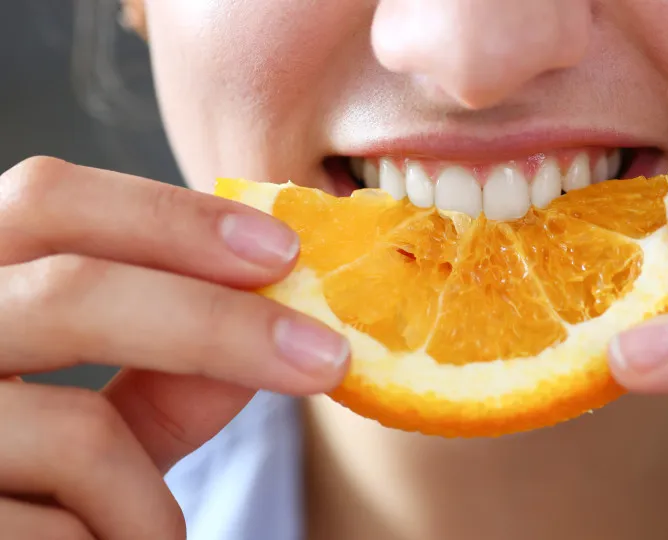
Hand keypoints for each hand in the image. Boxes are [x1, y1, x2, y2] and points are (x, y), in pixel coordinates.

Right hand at [0, 157, 347, 538]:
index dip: (169, 215)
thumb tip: (279, 316)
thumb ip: (165, 372)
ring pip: (78, 433)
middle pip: (71, 291)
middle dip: (219, 324)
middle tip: (326, 358)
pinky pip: (63, 533)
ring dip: (151, 500)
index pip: (44, 199)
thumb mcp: (90, 429)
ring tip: (158, 536)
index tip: (282, 249)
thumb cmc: (22, 498)